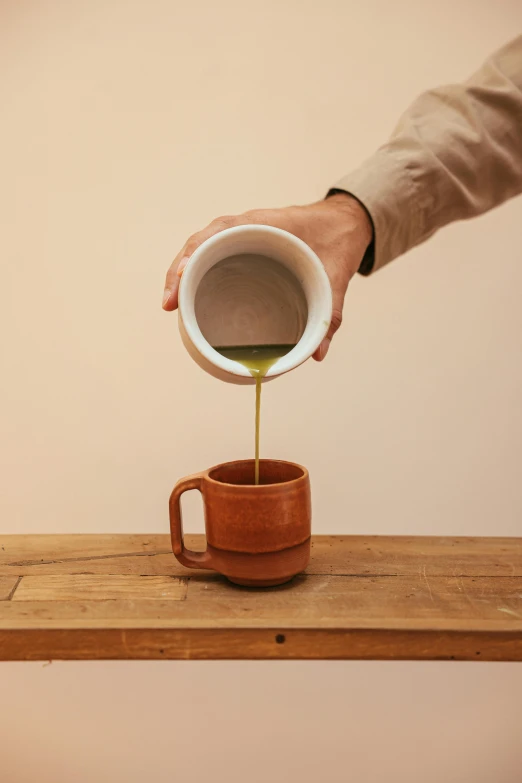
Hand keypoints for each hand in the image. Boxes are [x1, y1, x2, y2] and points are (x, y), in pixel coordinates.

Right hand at [162, 194, 372, 359]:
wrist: (345, 221)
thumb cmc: (337, 240)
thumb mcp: (336, 276)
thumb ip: (331, 313)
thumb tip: (318, 353)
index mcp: (263, 224)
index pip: (216, 233)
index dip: (193, 255)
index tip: (180, 279)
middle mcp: (246, 226)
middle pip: (199, 243)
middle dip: (178, 272)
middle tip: (169, 305)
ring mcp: (241, 234)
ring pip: (200, 249)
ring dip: (182, 274)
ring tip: (172, 305)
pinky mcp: (242, 245)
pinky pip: (211, 255)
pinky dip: (197, 273)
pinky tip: (189, 297)